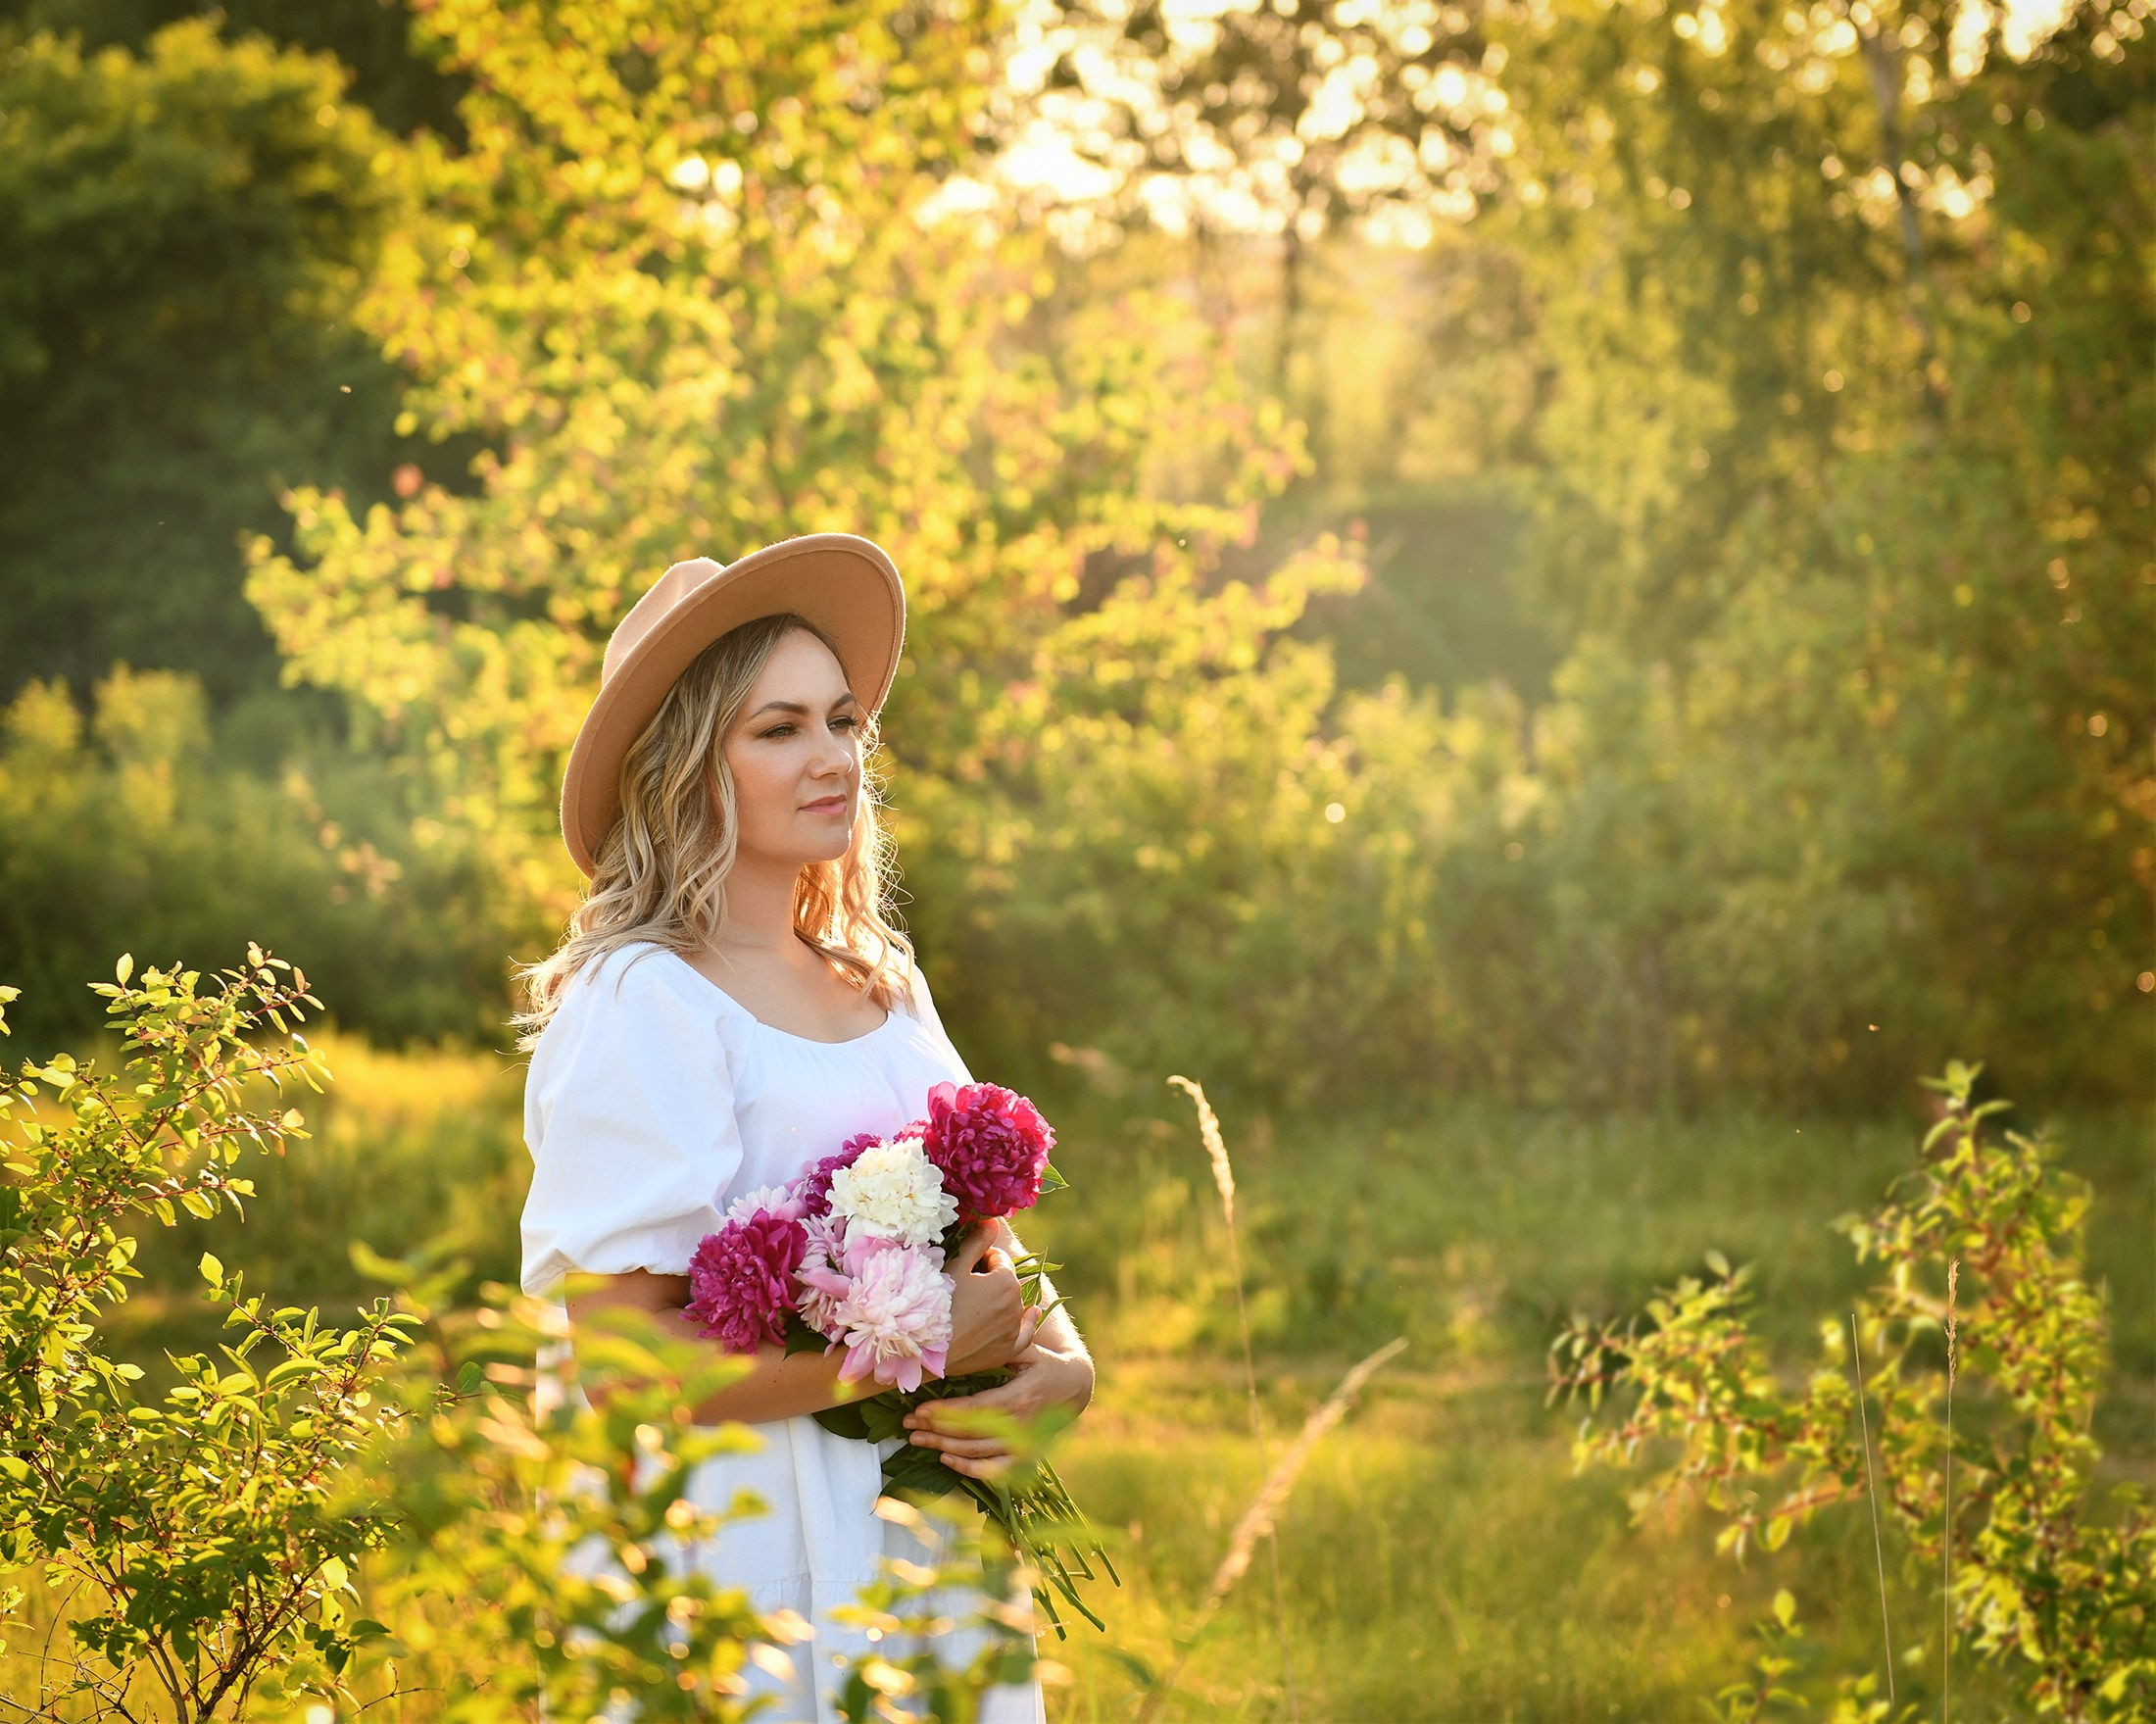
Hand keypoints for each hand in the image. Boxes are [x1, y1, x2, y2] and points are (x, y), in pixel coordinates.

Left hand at [901, 1337, 1093, 1478]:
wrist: (1075, 1391)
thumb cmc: (1045, 1365)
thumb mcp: (1031, 1350)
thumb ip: (1009, 1342)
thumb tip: (987, 1324)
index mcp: (1020, 1397)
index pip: (977, 1410)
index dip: (947, 1413)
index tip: (920, 1410)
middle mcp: (1021, 1426)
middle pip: (971, 1434)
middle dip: (936, 1430)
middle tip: (908, 1425)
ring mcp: (1023, 1445)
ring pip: (977, 1453)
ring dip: (944, 1447)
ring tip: (916, 1439)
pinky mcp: (1024, 1458)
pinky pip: (993, 1471)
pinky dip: (968, 1469)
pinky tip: (945, 1459)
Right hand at [943, 1225, 1037, 1376]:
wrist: (925, 1346)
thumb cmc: (937, 1302)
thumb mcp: (956, 1266)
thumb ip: (978, 1241)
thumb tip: (994, 1221)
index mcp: (1006, 1281)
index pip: (998, 1258)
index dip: (980, 1258)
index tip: (963, 1265)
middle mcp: (1016, 1305)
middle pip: (1006, 1281)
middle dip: (990, 1278)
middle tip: (964, 1286)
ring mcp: (1012, 1330)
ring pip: (1012, 1304)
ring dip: (1000, 1299)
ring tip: (976, 1303)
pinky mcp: (1007, 1351)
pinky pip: (1024, 1334)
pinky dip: (1028, 1323)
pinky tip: (1032, 1313)